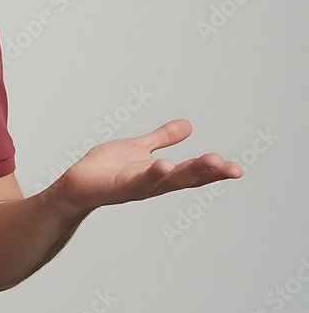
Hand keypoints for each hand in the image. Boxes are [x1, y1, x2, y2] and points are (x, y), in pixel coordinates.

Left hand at [51, 118, 242, 217]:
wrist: (75, 183)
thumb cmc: (105, 168)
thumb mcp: (139, 147)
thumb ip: (162, 138)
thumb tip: (188, 125)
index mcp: (160, 174)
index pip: (192, 173)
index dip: (214, 172)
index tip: (237, 168)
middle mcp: (153, 183)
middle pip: (185, 178)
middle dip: (208, 173)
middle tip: (232, 168)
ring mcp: (137, 186)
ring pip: (167, 180)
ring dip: (188, 172)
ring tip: (210, 162)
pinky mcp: (118, 187)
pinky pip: (138, 181)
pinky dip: (152, 174)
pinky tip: (164, 165)